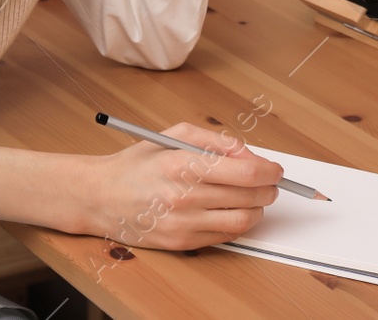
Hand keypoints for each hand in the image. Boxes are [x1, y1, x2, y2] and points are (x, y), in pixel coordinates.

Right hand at [80, 122, 281, 249]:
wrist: (101, 196)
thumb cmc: (138, 163)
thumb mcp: (173, 135)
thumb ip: (215, 140)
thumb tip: (249, 154)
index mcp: (182, 165)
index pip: (245, 173)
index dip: (269, 171)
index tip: (276, 169)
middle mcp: (184, 197)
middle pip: (249, 197)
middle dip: (269, 188)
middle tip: (271, 182)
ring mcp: (183, 223)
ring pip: (243, 220)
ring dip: (258, 208)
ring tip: (254, 197)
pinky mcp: (182, 243)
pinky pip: (226, 236)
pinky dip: (238, 223)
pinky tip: (233, 210)